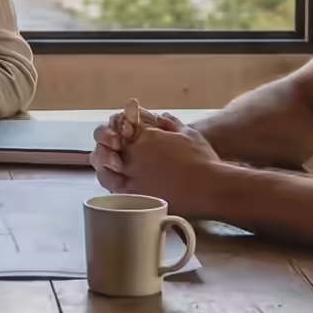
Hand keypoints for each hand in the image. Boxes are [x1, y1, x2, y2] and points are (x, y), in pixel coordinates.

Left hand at [93, 98, 225, 211]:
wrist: (210, 188)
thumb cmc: (203, 160)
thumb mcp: (189, 134)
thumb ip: (172, 124)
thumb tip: (161, 116)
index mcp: (146, 137)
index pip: (120, 126)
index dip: (117, 127)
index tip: (120, 130)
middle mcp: (134, 155)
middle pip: (106, 144)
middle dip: (105, 142)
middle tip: (110, 146)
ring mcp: (132, 176)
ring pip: (103, 167)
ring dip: (103, 162)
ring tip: (109, 164)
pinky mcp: (134, 196)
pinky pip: (112, 187)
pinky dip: (110, 181)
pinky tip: (114, 181)